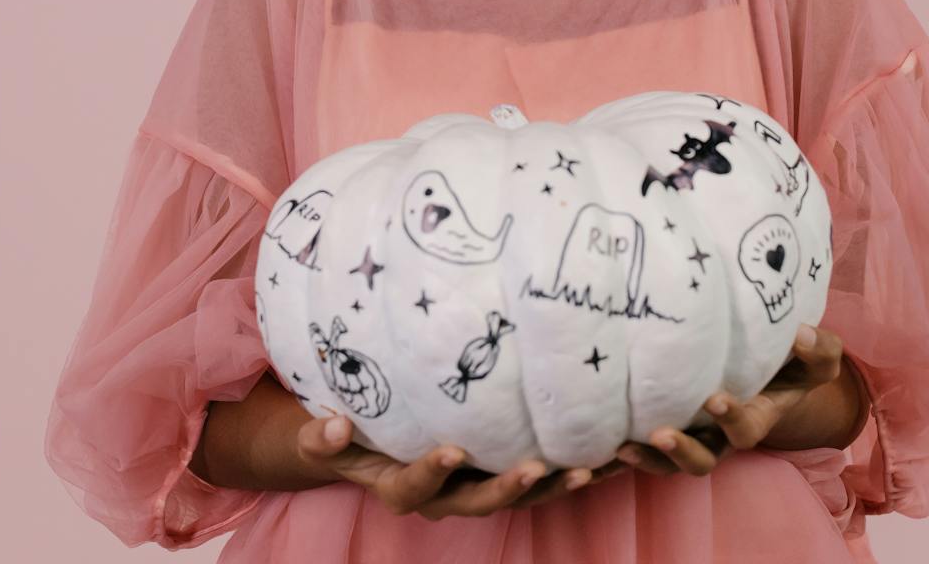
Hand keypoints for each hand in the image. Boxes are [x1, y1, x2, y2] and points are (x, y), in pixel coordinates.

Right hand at [295, 411, 627, 518]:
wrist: (366, 444)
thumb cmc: (346, 436)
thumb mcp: (324, 439)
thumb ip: (322, 438)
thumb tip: (334, 426)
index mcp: (400, 488)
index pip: (415, 487)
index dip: (432, 472)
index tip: (450, 449)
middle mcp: (442, 496)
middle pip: (478, 502)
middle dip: (508, 488)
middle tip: (537, 467)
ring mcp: (474, 487)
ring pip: (516, 497)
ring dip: (552, 487)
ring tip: (588, 469)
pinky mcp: (499, 473)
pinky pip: (537, 479)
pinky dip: (568, 471)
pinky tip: (606, 454)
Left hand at [614, 324, 847, 476]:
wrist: (774, 367)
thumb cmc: (796, 360)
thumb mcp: (817, 357)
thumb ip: (818, 350)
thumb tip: (801, 333)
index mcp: (754, 418)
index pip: (743, 430)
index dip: (731, 419)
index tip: (716, 399)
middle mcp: (720, 435)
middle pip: (700, 461)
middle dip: (680, 452)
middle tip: (660, 435)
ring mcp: (691, 433)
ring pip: (665, 463)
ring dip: (644, 459)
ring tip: (620, 448)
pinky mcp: (663, 424)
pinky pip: (640, 447)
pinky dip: (615, 453)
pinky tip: (588, 443)